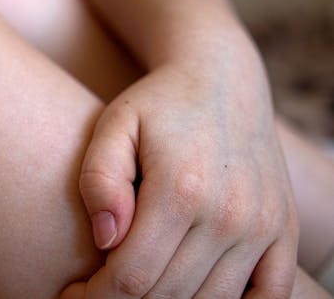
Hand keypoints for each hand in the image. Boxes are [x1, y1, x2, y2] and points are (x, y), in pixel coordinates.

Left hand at [63, 56, 298, 297]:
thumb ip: (100, 178)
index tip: (71, 292)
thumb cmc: (158, 105)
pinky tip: (190, 293)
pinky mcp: (284, 231)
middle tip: (95, 292)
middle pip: (168, 296)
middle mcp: (230, 214)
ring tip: (134, 287)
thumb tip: (105, 239)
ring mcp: (263, 226)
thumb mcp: (115, 124)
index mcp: (181, 188)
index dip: (94, 297)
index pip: (131, 277)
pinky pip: (269, 296)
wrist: (224, 80)